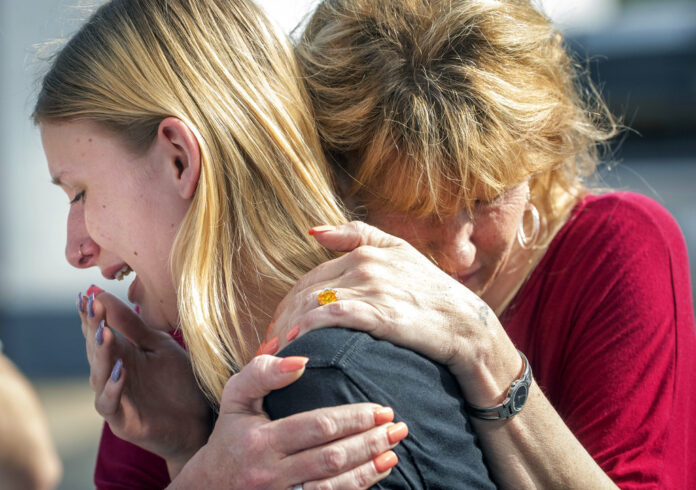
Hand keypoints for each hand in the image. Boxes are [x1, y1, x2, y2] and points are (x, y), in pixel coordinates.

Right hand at [78, 288, 211, 474]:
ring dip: (101, 354)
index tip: (87, 295)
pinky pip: (109, 403)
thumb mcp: (159, 346)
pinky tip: (121, 371)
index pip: (98, 332)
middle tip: (93, 307)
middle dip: (93, 328)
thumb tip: (103, 295)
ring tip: (104, 333)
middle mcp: (111, 375)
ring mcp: (114, 398)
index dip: (91, 315)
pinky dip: (113, 388)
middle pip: (95, 350)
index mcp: (120, 354)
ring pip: (98, 375)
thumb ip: (134, 326)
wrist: (198, 420)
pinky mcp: (122, 421)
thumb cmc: (178, 382)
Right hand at [172, 354, 402, 489]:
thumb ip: (261, 372)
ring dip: (369, 468)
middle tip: (397, 427)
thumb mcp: (235, 397)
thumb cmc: (229, 434)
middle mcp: (272, 473)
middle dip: (369, 441)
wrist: (209, 487)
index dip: (353, 418)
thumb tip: (300, 359)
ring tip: (393, 450)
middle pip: (332, 458)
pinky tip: (377, 472)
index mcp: (260, 441)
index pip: (316, 427)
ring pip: (334, 486)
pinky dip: (357, 487)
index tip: (380, 408)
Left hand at [267, 221, 519, 404]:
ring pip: (313, 304)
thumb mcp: (401, 253)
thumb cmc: (433, 294)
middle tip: (268, 346)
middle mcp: (365, 265)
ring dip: (288, 328)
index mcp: (365, 252)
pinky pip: (333, 317)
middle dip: (282, 320)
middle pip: (306, 292)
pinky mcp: (381, 312)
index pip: (310, 279)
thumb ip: (358, 236)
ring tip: (276, 352)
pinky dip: (310, 328)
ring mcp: (373, 288)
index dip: (288, 305)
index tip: (277, 328)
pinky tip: (298, 343)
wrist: (467, 326)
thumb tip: (313, 231)